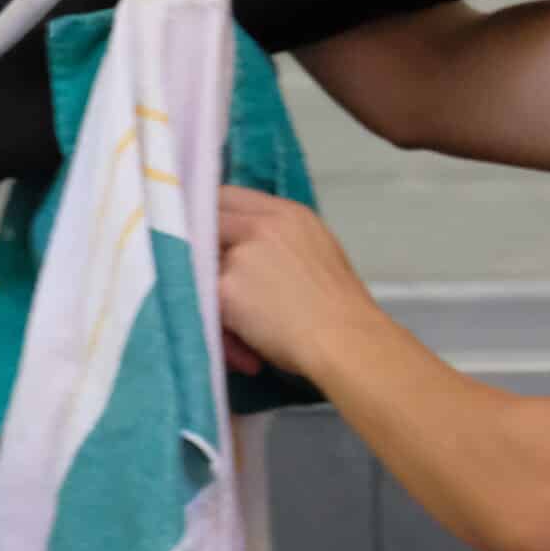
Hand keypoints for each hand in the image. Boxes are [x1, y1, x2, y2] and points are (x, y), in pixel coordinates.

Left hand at [216, 186, 377, 380]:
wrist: (346, 342)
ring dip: (217, 303)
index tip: (211, 240)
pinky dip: (223, 333)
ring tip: (247, 336)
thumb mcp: (318, 251)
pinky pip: (207, 306)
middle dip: (206, 256)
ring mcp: (242, 255)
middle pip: (207, 225)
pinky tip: (248, 354)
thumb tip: (249, 248)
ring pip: (203, 271)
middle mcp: (262, 226)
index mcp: (288, 214)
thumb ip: (280, 239)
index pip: (229, 196)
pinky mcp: (226, 288)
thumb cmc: (340, 312)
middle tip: (216, 286)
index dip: (215, 219)